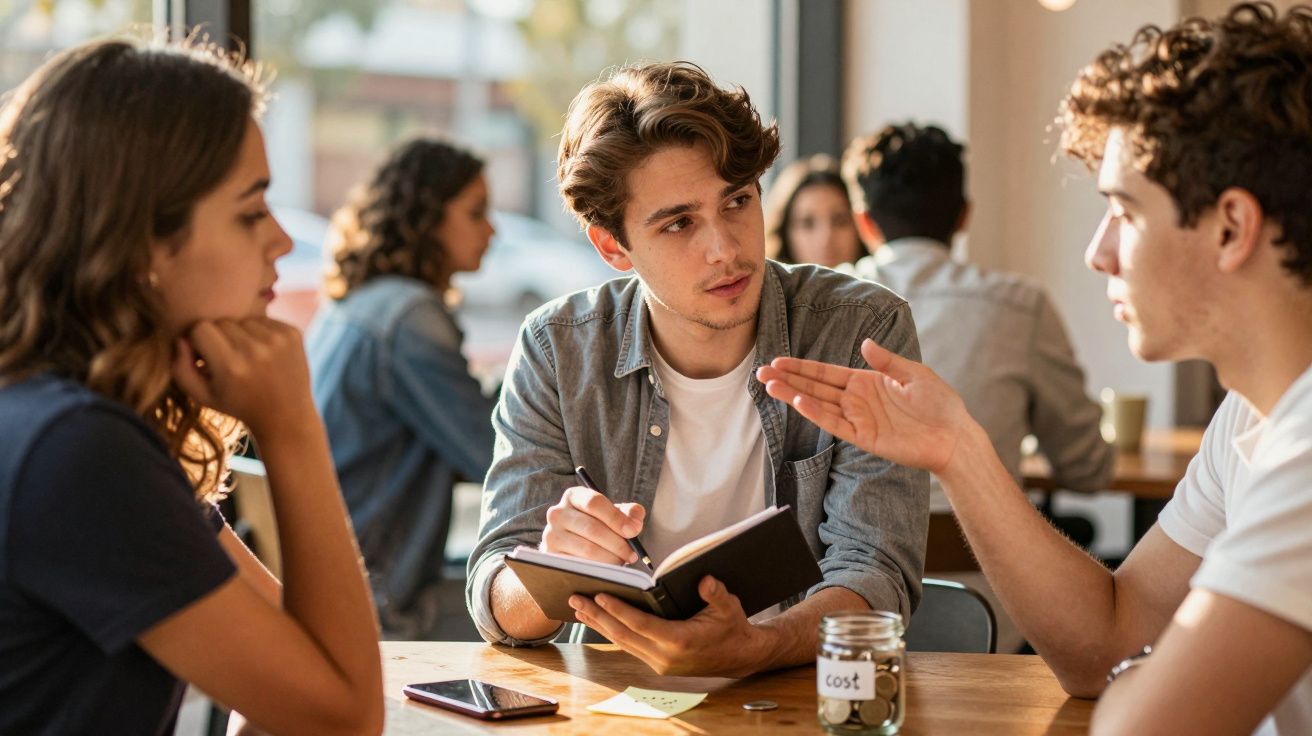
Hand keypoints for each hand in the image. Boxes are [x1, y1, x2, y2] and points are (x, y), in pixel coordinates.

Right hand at [171, 318, 314, 437]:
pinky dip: (261, 332)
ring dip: (241, 334)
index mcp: (231, 366)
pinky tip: (265, 354)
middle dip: (220, 338)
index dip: (199, 342)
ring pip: (244, 319)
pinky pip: (265, 319)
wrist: (286, 415)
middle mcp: (255, 350)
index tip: (207, 357)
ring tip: (248, 357)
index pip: (200, 328)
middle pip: (222, 321)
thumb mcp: (202, 395)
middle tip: (229, 359)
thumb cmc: (239, 404)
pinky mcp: (293, 333)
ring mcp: (278, 340)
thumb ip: (180, 368)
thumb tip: (182, 338)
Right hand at [541, 486, 645, 565]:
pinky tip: (607, 569)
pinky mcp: (551, 556)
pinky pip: (579, 565)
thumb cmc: (598, 526)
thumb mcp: (614, 514)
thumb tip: (635, 524)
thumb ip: (630, 513)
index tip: (633, 531)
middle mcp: (557, 513)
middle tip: (632, 554)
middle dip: (617, 543)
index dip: (616, 517)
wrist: (572, 545)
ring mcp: (551, 535)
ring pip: (587, 549)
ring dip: (610, 558)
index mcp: (574, 496)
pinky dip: (597, 569)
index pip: (594, 502)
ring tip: (622, 561)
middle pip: (592, 528)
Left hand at [570, 576, 772, 676]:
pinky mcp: (657, 664)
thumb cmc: (732, 628)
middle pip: (623, 634)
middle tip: (576, 598)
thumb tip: (705, 580)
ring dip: (599, 625)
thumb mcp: (729, 607)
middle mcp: (665, 656)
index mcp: (679, 641)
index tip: (600, 596)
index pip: (640, 624)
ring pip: (622, 642)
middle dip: (597, 616)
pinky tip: (598, 621)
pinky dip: (611, 632)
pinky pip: (629, 646)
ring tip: (579, 608)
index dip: (618, 610)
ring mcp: (659, 663)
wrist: (740, 656)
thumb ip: (715, 594)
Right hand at [756, 338, 970, 474]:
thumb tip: (865, 343)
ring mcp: (858, 419)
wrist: (954, 435)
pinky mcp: (864, 437)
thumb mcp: (913, 373)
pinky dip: (816, 413)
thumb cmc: (939, 404)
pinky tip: (797, 402)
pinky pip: (834, 424)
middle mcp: (857, 400)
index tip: (778, 361)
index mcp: (866, 382)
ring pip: (818, 404)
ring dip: (793, 395)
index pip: (826, 372)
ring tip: (769, 385)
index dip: (802, 367)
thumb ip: (887, 361)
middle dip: (788, 379)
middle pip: (815, 387)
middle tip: (760, 372)